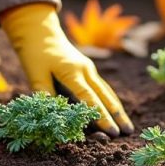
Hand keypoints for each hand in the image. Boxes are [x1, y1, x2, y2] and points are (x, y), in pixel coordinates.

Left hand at [0, 3, 132, 136]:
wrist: (40, 32)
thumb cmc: (35, 55)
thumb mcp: (35, 75)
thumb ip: (45, 95)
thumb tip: (53, 117)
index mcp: (72, 72)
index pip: (89, 99)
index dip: (101, 117)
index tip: (112, 132)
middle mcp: (85, 70)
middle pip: (105, 95)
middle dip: (118, 115)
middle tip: (129, 132)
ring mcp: (89, 68)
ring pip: (107, 91)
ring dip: (118, 108)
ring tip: (128, 126)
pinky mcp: (88, 69)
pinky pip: (103, 86)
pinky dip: (111, 99)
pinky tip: (117, 110)